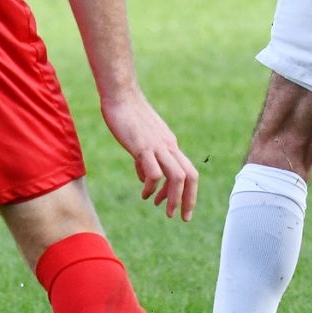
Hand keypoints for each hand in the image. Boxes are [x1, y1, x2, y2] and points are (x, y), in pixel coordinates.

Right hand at [102, 90, 197, 219]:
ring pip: (177, 175)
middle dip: (189, 200)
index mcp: (170, 145)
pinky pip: (154, 171)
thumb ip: (146, 160)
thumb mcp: (141, 141)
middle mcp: (169, 146)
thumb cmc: (128, 116)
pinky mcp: (143, 145)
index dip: (189, 192)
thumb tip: (146, 180)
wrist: (121, 94)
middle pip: (190, 176)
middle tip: (182, 218)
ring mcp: (158, 145)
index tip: (181, 209)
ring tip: (166, 211)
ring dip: (174, 197)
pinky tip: (145, 193)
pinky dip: (152, 186)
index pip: (189, 171)